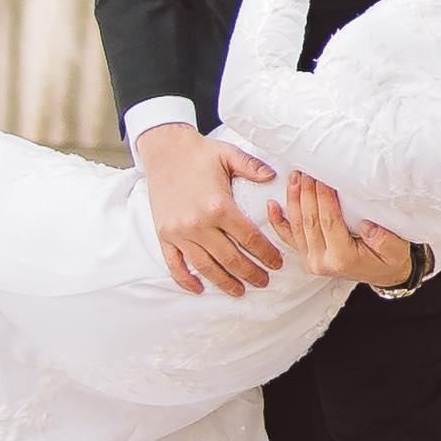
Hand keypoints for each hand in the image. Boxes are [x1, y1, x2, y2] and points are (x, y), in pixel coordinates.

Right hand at [137, 124, 285, 299]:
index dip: (265, 253)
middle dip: (250, 273)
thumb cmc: (199, 152)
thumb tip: (274, 176)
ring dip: (224, 282)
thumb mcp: (229, 154)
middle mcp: (198, 223)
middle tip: (264, 282)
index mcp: (219, 205)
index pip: (248, 237)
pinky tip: (199, 289)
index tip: (276, 263)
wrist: (164, 149)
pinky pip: (174, 265)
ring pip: (205, 266)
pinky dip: (186, 280)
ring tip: (239, 291)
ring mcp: (179, 232)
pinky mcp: (164, 235)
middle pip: (230, 258)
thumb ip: (252, 166)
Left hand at [280, 171, 414, 291]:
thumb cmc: (390, 259)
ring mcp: (311, 261)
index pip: (329, 221)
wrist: (384, 274)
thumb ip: (384, 241)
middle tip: (306, 168)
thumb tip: (368, 226)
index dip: (323, 196)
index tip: (322, 175)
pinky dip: (278, 221)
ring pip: (296, 226)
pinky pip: (289, 237)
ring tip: (294, 176)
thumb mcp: (396, 251)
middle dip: (306, 192)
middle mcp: (322, 262)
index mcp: (342, 259)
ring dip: (293, 199)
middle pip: (309, 220)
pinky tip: (271, 205)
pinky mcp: (307, 256)